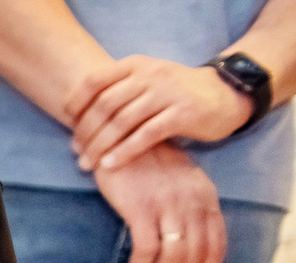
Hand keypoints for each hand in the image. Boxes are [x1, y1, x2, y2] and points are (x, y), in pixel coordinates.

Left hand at [68, 55, 254, 172]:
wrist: (226, 94)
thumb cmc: (176, 94)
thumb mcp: (147, 82)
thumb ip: (118, 92)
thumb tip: (78, 119)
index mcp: (136, 65)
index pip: (95, 81)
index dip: (77, 104)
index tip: (69, 125)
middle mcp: (150, 75)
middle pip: (104, 105)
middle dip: (86, 132)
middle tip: (77, 152)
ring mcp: (168, 93)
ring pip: (122, 122)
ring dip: (100, 146)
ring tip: (87, 164)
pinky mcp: (183, 113)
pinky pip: (145, 135)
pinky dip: (124, 152)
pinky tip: (110, 165)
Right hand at [92, 143, 227, 262]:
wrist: (122, 135)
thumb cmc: (147, 161)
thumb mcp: (180, 181)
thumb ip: (189, 206)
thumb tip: (186, 241)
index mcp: (205, 196)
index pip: (216, 243)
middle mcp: (193, 201)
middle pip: (196, 254)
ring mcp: (168, 204)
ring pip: (174, 255)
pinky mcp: (141, 207)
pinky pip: (146, 247)